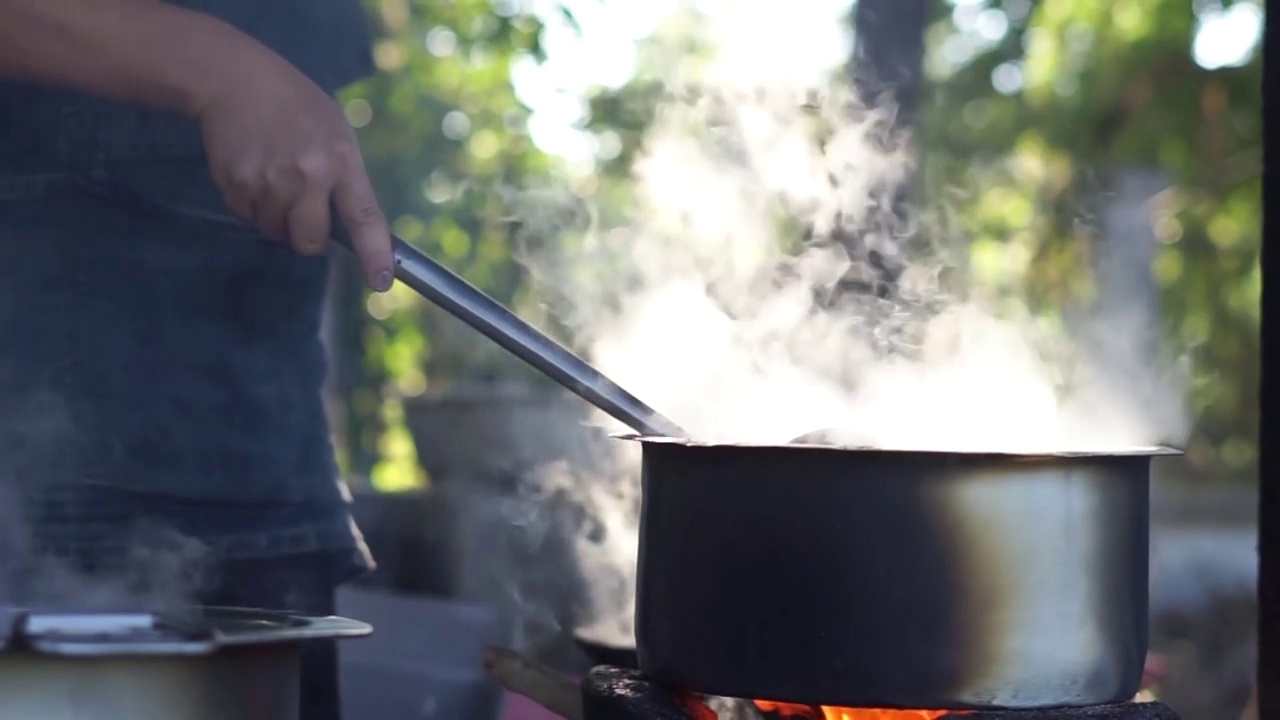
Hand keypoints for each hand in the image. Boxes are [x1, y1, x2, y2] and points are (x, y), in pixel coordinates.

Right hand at [195, 52, 393, 290]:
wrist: (236, 80)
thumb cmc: (296, 107)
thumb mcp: (336, 133)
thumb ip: (344, 178)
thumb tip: (350, 229)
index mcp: (341, 161)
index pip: (364, 218)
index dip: (374, 254)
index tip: (380, 282)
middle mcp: (307, 175)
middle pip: (310, 242)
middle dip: (308, 237)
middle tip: (303, 208)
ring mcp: (268, 181)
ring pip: (275, 232)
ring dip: (276, 218)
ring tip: (274, 177)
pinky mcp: (235, 183)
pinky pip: (246, 217)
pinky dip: (250, 205)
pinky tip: (252, 170)